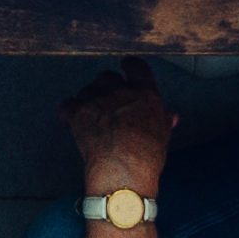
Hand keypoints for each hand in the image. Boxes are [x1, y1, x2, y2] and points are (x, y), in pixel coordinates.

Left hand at [61, 57, 174, 195]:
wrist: (124, 171)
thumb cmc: (147, 157)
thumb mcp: (162, 135)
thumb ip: (163, 119)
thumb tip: (170, 116)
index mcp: (145, 93)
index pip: (136, 66)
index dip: (129, 66)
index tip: (125, 68)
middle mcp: (120, 91)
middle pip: (106, 76)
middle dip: (105, 88)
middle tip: (107, 103)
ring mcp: (98, 100)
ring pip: (87, 90)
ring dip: (88, 100)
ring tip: (93, 118)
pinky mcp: (78, 113)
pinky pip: (67, 104)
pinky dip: (69, 112)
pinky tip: (73, 121)